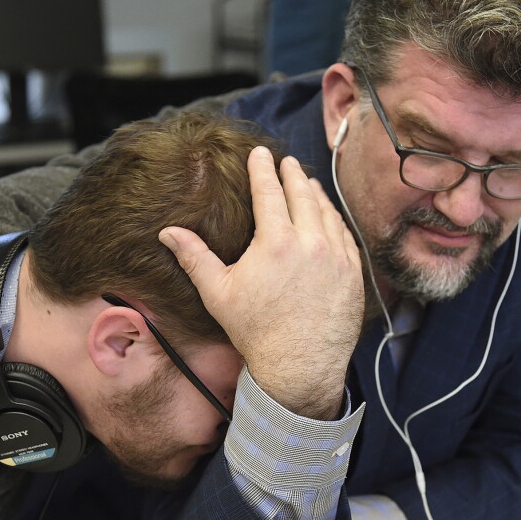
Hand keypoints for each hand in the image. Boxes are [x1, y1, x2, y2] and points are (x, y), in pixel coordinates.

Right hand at [159, 146, 363, 419]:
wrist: (299, 366)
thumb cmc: (255, 331)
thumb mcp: (218, 293)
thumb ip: (193, 257)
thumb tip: (167, 232)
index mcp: (277, 242)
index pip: (269, 192)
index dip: (263, 169)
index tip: (261, 153)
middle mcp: (312, 242)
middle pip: (303, 195)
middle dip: (293, 174)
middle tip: (286, 161)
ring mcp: (337, 257)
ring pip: (327, 212)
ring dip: (316, 193)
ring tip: (307, 183)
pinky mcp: (353, 273)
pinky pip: (345, 235)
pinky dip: (334, 219)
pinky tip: (328, 216)